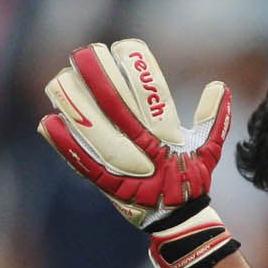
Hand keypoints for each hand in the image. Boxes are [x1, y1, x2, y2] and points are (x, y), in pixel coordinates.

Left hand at [38, 38, 239, 267]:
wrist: (177, 220)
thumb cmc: (191, 180)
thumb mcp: (208, 151)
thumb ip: (214, 119)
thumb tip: (220, 87)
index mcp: (169, 139)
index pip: (154, 96)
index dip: (140, 70)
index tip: (124, 46)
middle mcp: (146, 151)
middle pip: (118, 107)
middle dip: (100, 78)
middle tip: (84, 53)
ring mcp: (124, 169)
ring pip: (95, 131)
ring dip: (75, 105)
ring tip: (58, 81)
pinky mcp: (106, 184)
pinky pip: (82, 162)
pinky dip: (64, 144)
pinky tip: (48, 122)